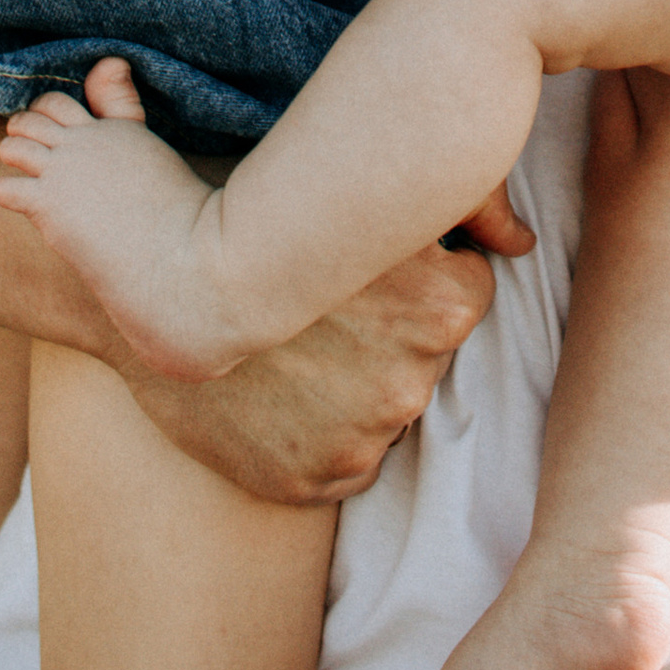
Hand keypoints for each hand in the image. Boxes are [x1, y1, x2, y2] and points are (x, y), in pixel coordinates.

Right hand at [117, 235, 502, 504]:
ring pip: (386, 406)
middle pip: (429, 353)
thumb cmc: (253, 214)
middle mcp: (412, 377)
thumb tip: (524, 239)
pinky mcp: (313, 482)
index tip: (373, 263)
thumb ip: (465, 202)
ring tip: (295, 343)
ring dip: (355, 382)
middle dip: (392, 330)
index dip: (421, 272)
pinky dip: (318, 432)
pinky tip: (277, 390)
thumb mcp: (357, 187)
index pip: (468, 292)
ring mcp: (365, 437)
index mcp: (440, 304)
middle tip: (328, 304)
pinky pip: (345, 459)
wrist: (146, 280)